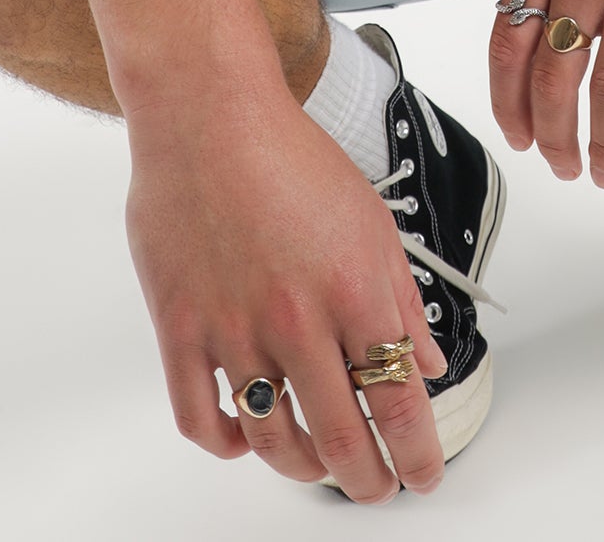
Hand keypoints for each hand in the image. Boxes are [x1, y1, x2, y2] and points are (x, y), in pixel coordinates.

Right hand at [122, 86, 449, 504]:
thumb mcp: (370, 219)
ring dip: (303, 467)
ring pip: (272, 438)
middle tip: (377, 488)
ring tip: (318, 464)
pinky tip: (247, 435)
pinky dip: (228, 443)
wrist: (209, 115)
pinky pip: (200, 418)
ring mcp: (234, 328)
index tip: (423, 476)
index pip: (398, 400)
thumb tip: (423, 360)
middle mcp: (297, 318)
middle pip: (340, 436)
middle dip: (367, 479)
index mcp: (354, 289)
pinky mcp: (180, 328)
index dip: (417, 454)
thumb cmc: (291, 156)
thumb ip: (400, 295)